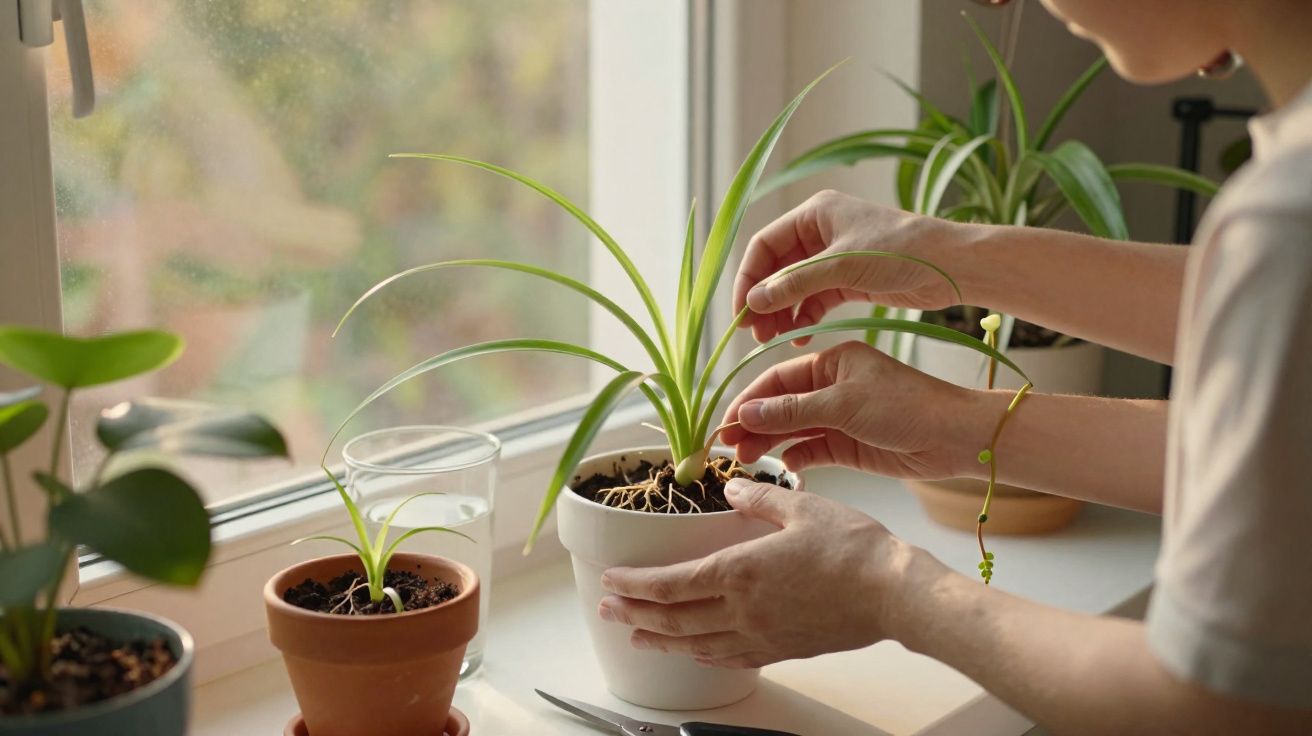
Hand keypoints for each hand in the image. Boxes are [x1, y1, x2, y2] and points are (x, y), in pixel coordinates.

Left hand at [599, 478, 911, 667]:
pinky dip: (705, 656)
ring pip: (697, 645)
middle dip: (634, 615)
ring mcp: (762, 634)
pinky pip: (732, 657)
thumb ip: (758, 500)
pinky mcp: (783, 649)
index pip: (670, 584)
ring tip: (637, 638)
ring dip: (661, 641)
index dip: (634, 586)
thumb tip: (732, 489)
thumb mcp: (801, 507)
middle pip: (673, 619)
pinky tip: (697, 653)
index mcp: (739, 571)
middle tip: (606, 612)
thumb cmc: (853, 549)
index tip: (610, 582)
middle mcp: (742, 609)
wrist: (893, 593)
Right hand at [720, 340, 991, 480]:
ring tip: (746, 459)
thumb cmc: (906, 407)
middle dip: (754, 425)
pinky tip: (785, 466)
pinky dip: (797, 457)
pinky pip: (812, 450)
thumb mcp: (843, 405)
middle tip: (728, 447)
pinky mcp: (849, 445)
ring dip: (769, 443)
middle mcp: (832, 387)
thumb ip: (792, 412)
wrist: (954, 439)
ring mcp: (840, 417)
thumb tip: (746, 415)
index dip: (749, 400)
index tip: (726, 422)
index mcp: (832, 362)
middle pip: (780, 406)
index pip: (777, 379)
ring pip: (793, 430)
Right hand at [734, 189, 970, 344]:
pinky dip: (805, 317)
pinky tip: (800, 336)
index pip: (764, 245)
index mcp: (814, 214)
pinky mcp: (849, 281)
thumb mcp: (841, 267)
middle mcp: (820, 233)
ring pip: (794, 287)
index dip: (748, 279)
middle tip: (754, 333)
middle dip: (764, 300)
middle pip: (776, 268)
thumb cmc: (900, 252)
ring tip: (774, 339)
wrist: (952, 266)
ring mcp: (834, 258)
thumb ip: (795, 284)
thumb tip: (753, 303)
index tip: (741, 312)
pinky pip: (815, 300)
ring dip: (782, 312)